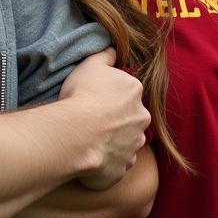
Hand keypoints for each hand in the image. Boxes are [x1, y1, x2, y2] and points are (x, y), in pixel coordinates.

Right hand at [59, 48, 149, 189]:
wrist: (76, 133)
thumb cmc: (82, 95)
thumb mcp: (91, 64)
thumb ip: (105, 55)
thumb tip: (113, 50)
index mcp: (135, 91)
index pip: (127, 92)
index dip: (111, 97)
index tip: (95, 100)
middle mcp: (141, 118)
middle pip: (131, 118)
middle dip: (117, 121)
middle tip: (93, 122)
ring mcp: (134, 145)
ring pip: (126, 142)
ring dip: (114, 142)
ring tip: (90, 141)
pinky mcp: (123, 168)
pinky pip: (116, 164)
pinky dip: (107, 162)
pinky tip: (90, 157)